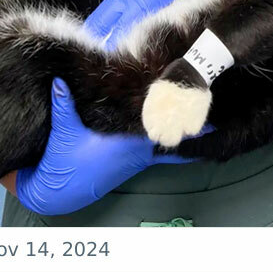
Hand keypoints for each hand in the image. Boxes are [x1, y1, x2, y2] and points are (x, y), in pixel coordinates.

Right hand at [16, 79, 201, 215]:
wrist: (58, 192)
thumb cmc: (64, 165)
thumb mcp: (64, 132)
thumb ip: (64, 104)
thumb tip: (59, 79)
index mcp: (128, 143)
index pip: (159, 124)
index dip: (178, 111)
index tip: (198, 100)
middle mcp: (139, 152)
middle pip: (173, 136)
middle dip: (191, 123)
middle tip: (214, 110)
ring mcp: (139, 158)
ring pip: (170, 146)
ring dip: (185, 134)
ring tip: (210, 122)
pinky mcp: (134, 162)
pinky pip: (162, 152)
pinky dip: (175, 145)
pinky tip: (185, 139)